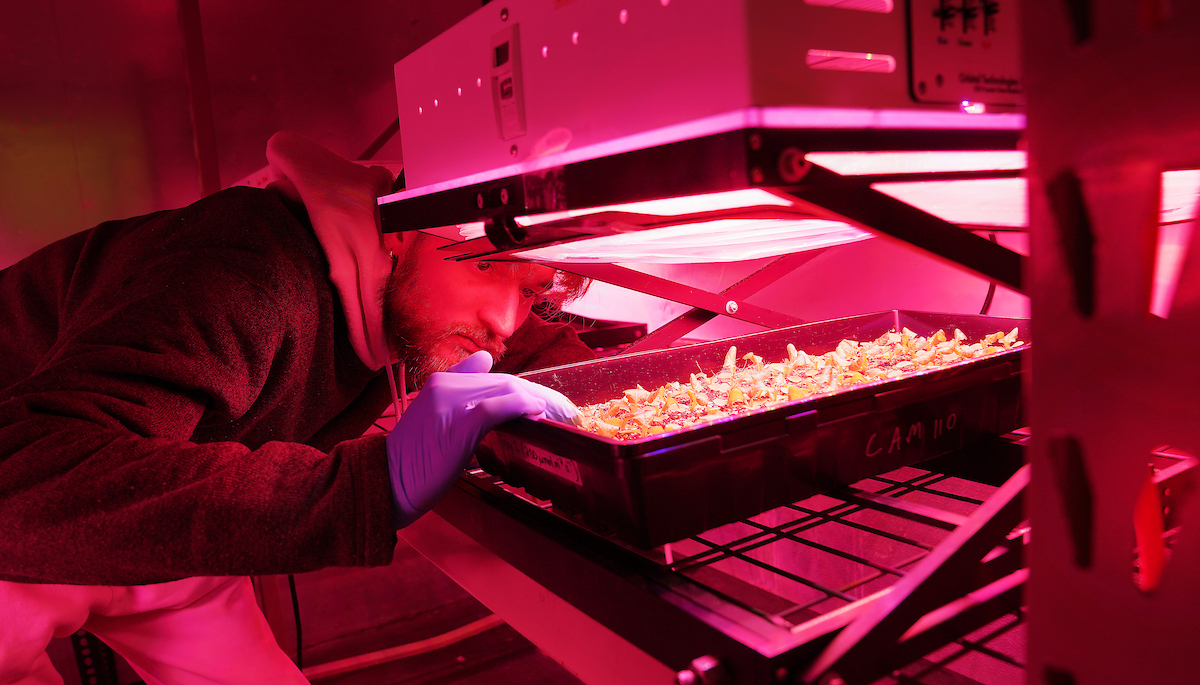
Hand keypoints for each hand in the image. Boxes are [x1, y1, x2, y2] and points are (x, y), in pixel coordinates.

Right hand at [385, 350, 578, 526]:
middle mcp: (446, 384)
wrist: (383, 481)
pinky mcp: (458, 423)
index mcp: (441, 381)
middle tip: (563, 412)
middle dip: (539, 396)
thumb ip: (460, 390)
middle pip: (505, 382)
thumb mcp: (433, 417)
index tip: (545, 403)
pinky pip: (498, 406)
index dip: (524, 389)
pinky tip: (538, 416)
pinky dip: (522, 407)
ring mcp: (451, 402)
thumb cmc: (412, 458)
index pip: (495, 377)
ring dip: (538, 402)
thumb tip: (486, 360)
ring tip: (558, 416)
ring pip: (506, 390)